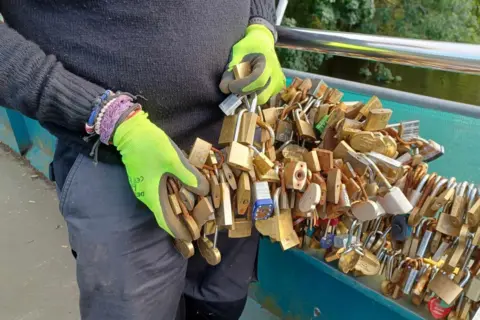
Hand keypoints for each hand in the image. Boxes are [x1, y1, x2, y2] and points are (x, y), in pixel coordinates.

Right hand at [113, 111, 208, 240]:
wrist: (129, 130)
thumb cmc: (150, 146)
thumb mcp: (174, 160)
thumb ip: (189, 176)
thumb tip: (204, 191)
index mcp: (151, 195)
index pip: (165, 221)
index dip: (178, 231)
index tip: (190, 238)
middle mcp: (146, 195)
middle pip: (165, 214)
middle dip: (181, 220)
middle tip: (199, 223)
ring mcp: (145, 186)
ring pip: (164, 202)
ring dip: (178, 207)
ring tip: (195, 208)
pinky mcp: (146, 177)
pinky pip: (161, 192)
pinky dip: (174, 195)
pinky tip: (185, 190)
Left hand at [220, 24, 285, 104]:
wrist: (262, 42)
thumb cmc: (248, 47)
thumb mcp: (236, 55)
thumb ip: (230, 72)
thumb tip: (225, 89)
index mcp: (268, 62)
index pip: (258, 81)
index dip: (242, 87)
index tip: (230, 86)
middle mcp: (277, 76)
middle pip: (261, 96)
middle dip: (245, 94)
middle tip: (234, 87)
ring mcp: (278, 84)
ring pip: (261, 99)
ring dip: (249, 95)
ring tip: (242, 84)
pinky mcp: (276, 89)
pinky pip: (263, 97)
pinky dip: (253, 94)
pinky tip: (249, 84)